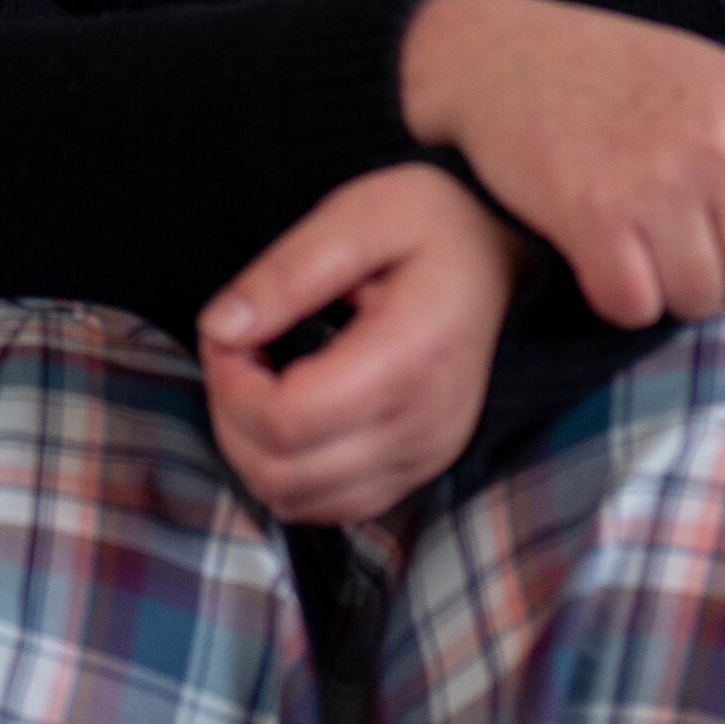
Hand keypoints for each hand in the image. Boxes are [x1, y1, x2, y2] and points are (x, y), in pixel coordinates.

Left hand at [193, 162, 525, 524]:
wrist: (503, 254)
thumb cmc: (435, 227)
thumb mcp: (362, 215)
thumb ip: (288, 271)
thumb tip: (221, 328)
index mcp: (412, 353)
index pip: (289, 419)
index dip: (231, 384)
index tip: (227, 334)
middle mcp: (425, 422)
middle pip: (283, 470)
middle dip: (231, 415)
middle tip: (235, 352)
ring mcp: (426, 455)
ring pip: (297, 499)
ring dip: (252, 450)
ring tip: (259, 382)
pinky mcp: (420, 470)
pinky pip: (329, 507)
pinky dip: (288, 473)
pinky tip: (288, 416)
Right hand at [396, 0, 724, 328]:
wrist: (501, 53)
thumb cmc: (620, 78)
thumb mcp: (723, 93)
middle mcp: (722, 145)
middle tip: (686, 244)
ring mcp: (660, 182)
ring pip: (703, 300)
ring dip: (669, 288)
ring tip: (639, 241)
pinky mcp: (594, 216)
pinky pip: (636, 306)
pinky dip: (616, 296)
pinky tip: (600, 253)